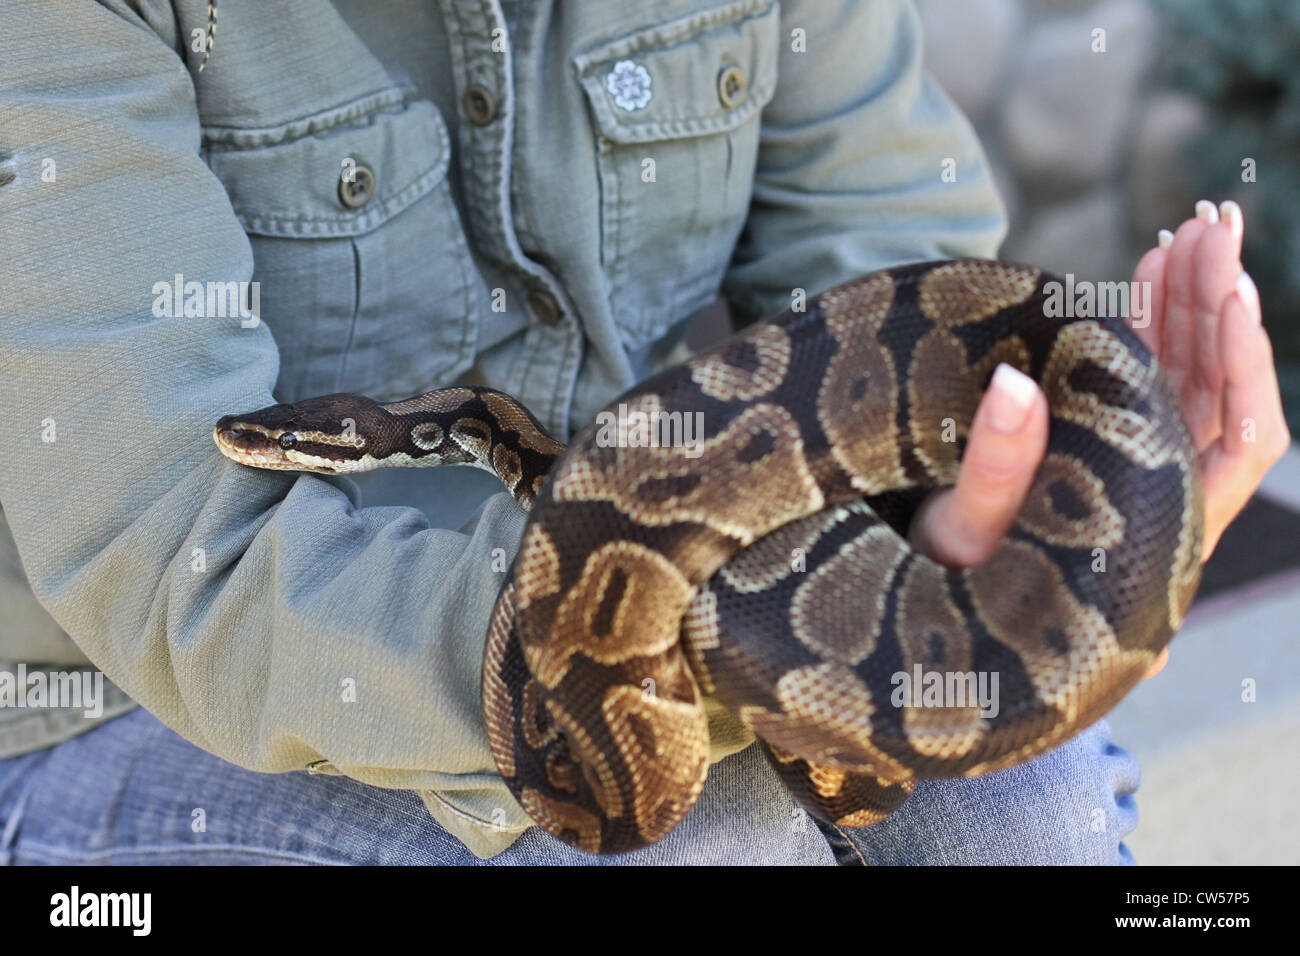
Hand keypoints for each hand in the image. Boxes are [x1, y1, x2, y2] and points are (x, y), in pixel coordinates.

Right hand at [910, 201, 1290, 679]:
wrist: (928, 610)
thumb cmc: (950, 590)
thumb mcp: (962, 536)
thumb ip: (995, 467)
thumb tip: (1016, 379)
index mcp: (1158, 535)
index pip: (1239, 442)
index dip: (1243, 365)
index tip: (1228, 290)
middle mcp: (1164, 502)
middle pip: (1222, 396)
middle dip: (1216, 304)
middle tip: (1208, 226)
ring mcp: (1138, 472)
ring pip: (1190, 382)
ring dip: (1188, 303)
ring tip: (1184, 229)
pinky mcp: (1107, 450)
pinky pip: (1147, 385)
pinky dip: (1150, 326)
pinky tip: (1146, 272)